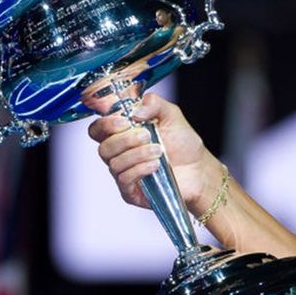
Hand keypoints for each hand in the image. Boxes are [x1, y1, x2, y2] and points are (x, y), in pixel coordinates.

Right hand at [87, 92, 215, 209]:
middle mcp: (119, 153)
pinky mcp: (130, 191)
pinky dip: (139, 169)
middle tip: (147, 135)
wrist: (198, 168)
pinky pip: (124, 179)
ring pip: (114, 163)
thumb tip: (135, 110)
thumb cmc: (182, 143)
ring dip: (137, 154)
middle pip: (103, 147)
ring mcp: (123, 173)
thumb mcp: (171, 115)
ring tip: (159, 150)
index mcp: (122, 133)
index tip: (125, 121)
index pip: (98, 129)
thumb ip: (153, 103)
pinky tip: (155, 165)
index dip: (106, 124)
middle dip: (124, 139)